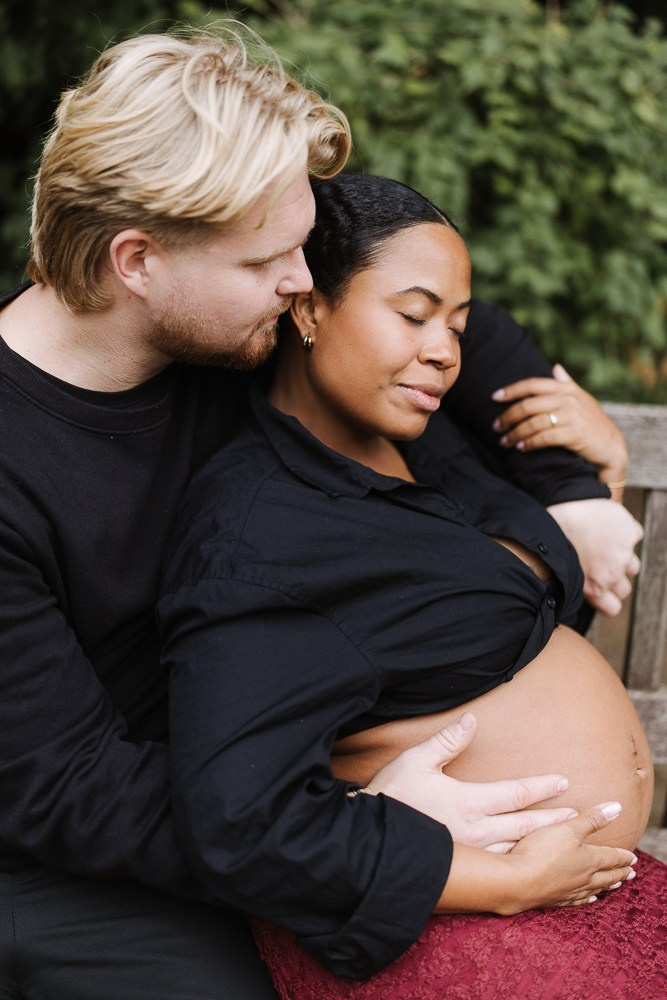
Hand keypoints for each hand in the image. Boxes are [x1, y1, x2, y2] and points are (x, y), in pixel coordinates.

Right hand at [362, 713, 576, 852]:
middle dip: (556, 821)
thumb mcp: (415, 761)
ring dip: (545, 847)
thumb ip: (446, 742)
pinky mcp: (463, 871)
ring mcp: (471, 855)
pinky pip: (502, 872)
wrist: (367, 842)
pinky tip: (535, 873)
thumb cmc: (390, 797)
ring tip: (566, 847)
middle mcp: (477, 831)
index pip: (516, 792)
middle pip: (527, 826)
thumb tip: (472, 721)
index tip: (564, 782)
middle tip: (581, 818)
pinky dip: (524, 871)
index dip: (542, 786)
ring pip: (519, 852)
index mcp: (469, 801)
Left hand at [492, 364, 627, 484]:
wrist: (611, 446)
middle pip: (527, 405)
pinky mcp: (573, 433)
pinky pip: (543, 437)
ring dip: (515, 433)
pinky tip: (520, 448)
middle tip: (496, 426)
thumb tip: (556, 366)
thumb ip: (566, 384)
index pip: (533, 384)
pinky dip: (529, 443)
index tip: (494, 397)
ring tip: (504, 441)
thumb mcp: (581, 399)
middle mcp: (567, 399)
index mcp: (566, 389)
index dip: (511, 390)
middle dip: (508, 416)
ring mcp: (571, 416)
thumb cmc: (592, 422)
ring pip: (533, 423)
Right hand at [502, 801, 637, 910]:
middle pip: (607, 875)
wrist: (518, 882)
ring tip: (615, 885)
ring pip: (595, 889)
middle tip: (631, 873)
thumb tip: (617, 808)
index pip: (611, 857)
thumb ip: (591, 819)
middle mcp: (584, 878)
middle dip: (620, 872)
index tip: (634, 858)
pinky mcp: (556, 899)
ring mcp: (571, 891)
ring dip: (607, 886)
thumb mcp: (567, 828)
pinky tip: (590, 899)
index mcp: (590, 860)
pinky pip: (579, 900)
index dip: (623, 856)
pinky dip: (588, 899)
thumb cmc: (542, 852)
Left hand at [547, 498, 642, 615]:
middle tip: (598, 566)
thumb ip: (576, 586)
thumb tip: (573, 596)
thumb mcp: (560, 570)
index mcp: (594, 587)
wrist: (562, 504)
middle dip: (613, 580)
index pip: (613, 608)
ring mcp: (624, 553)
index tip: (602, 593)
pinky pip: (634, 537)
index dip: (607, 600)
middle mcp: (613, 574)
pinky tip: (607, 526)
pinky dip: (625, 533)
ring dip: (621, 559)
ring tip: (602, 546)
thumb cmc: (554, 536)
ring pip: (632, 566)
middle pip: (624, 589)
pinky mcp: (631, 532)